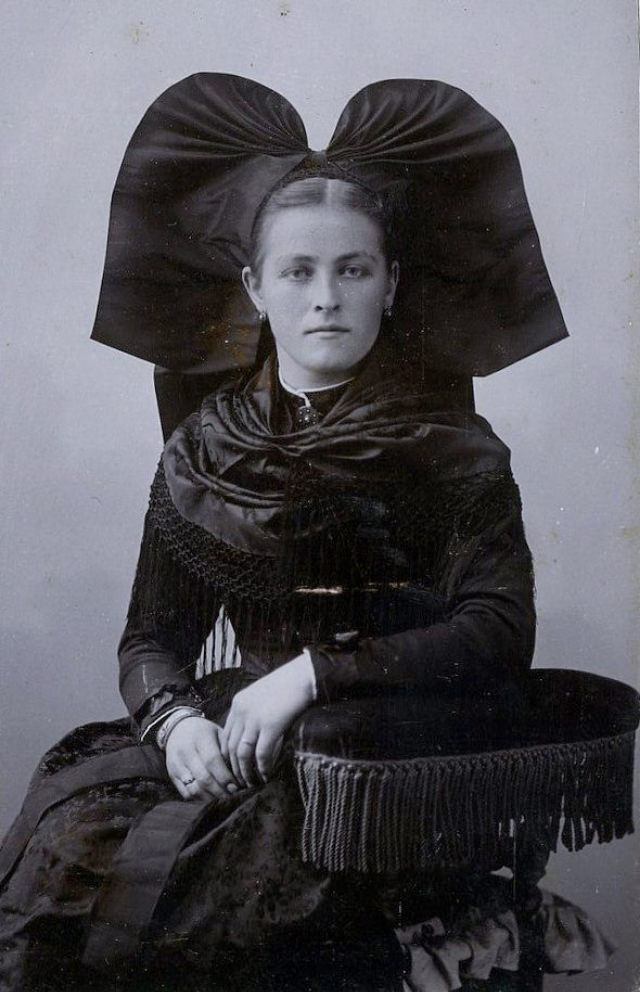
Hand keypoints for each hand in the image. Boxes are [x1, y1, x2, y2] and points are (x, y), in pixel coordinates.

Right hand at [165, 716, 241, 800]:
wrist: (178, 728)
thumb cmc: (205, 732)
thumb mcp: (218, 733)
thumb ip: (228, 750)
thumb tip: (242, 772)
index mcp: (200, 738)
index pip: (212, 761)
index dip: (225, 777)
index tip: (237, 786)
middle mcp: (186, 752)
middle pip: (203, 778)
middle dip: (221, 791)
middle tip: (234, 796)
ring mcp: (176, 765)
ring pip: (194, 789)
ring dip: (211, 798)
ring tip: (224, 799)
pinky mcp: (172, 775)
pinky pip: (186, 793)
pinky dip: (200, 799)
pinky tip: (212, 797)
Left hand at [220, 654, 315, 787]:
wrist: (304, 676)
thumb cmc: (287, 686)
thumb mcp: (262, 696)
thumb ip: (253, 713)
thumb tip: (253, 736)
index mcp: (238, 703)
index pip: (225, 736)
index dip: (228, 755)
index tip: (235, 768)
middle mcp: (242, 711)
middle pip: (231, 747)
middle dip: (235, 768)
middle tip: (242, 782)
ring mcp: (255, 718)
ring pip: (242, 754)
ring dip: (246, 772)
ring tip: (253, 783)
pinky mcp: (271, 725)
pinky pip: (261, 753)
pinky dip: (262, 767)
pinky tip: (267, 775)